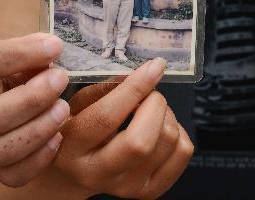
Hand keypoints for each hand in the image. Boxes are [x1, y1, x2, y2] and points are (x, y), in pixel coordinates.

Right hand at [0, 33, 69, 186]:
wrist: (14, 97)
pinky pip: (13, 175)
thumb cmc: (20, 72)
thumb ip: (34, 52)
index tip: (55, 46)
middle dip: (31, 98)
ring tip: (63, 108)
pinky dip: (39, 159)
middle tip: (61, 79)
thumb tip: (53, 49)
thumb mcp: (22, 55)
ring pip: (0, 149)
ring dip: (38, 129)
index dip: (21, 53)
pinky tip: (58, 137)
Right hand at [55, 58, 193, 197]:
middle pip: (142, 142)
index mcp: (71, 149)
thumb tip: (138, 73)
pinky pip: (183, 153)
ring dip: (166, 114)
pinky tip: (158, 128)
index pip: (107, 117)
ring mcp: (126, 187)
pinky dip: (178, 131)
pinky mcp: (149, 191)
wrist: (72, 172)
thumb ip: (102, 89)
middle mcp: (97, 174)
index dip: (135, 88)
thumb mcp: (74, 105)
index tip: (153, 67)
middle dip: (155, 105)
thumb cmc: (73, 130)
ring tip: (150, 109)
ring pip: (168, 143)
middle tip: (148, 93)